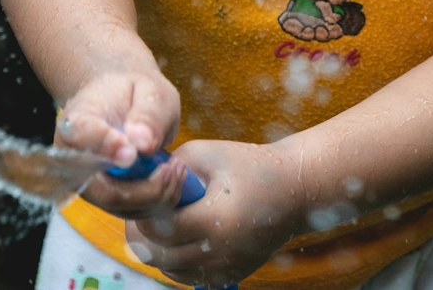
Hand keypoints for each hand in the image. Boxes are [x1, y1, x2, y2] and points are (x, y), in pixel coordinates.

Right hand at [54, 70, 182, 216]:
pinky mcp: (106, 199)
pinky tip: (173, 178)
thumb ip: (148, 112)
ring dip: (155, 195)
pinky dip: (157, 201)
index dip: (106, 147)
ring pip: (118, 205)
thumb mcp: (149, 90)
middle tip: (173, 168)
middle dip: (143, 187)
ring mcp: (88, 184)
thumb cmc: (136, 92)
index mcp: (76, 121)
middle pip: (100, 188)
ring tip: (178, 169)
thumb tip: (141, 143)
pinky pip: (130, 211)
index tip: (133, 154)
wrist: (126, 103)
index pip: (81, 137)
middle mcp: (73, 160)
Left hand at [125, 139, 302, 287]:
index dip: (147, 210)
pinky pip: (185, 276)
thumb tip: (138, 181)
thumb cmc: (248, 165)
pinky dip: (174, 258)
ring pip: (168, 269)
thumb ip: (170, 166)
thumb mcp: (208, 154)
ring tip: (161, 217)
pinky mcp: (226, 278)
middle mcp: (219, 253)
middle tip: (142, 207)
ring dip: (158, 247)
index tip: (149, 190)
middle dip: (144, 230)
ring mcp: (223, 270)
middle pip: (159, 254)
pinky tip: (180, 234)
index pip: (161, 228)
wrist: (293, 191)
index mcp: (216, 219)